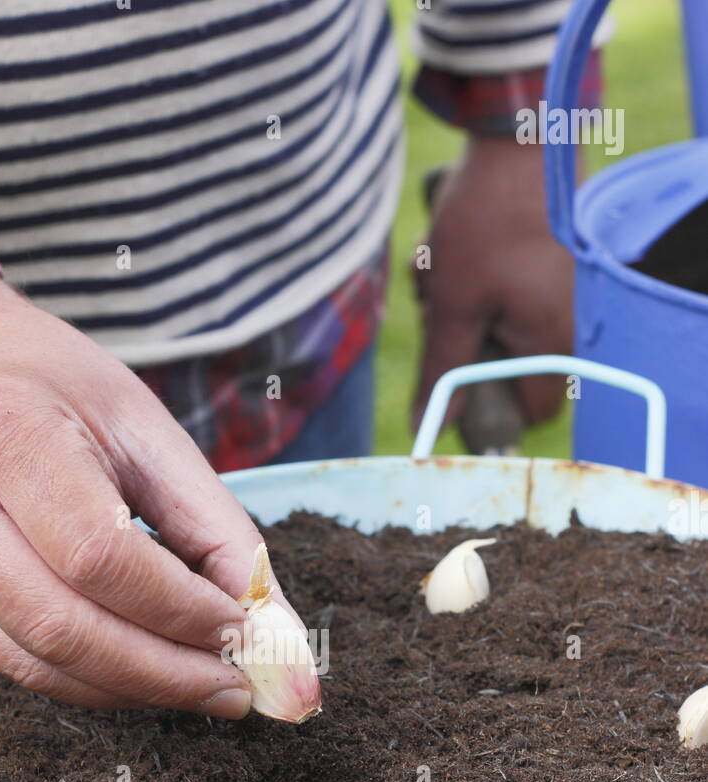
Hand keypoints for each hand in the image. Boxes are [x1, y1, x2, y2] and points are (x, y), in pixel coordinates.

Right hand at [0, 276, 260, 714]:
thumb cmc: (52, 383)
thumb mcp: (145, 426)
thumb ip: (215, 528)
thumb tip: (276, 630)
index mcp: (5, 432)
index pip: (99, 555)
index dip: (178, 608)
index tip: (242, 630)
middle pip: (63, 626)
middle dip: (163, 672)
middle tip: (234, 689)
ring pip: (35, 661)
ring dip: (130, 689)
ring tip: (200, 687)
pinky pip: (13, 661)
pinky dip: (88, 682)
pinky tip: (140, 675)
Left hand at [413, 137, 574, 430]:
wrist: (517, 137)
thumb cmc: (487, 222)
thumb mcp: (452, 305)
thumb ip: (442, 371)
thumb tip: (426, 429)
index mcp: (554, 342)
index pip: (531, 410)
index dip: (491, 405)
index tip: (454, 382)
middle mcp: (571, 322)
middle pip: (508, 366)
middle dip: (464, 343)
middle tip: (437, 308)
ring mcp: (562, 291)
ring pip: (498, 325)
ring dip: (459, 307)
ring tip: (439, 268)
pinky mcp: (550, 263)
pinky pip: (505, 292)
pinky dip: (474, 281)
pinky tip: (453, 250)